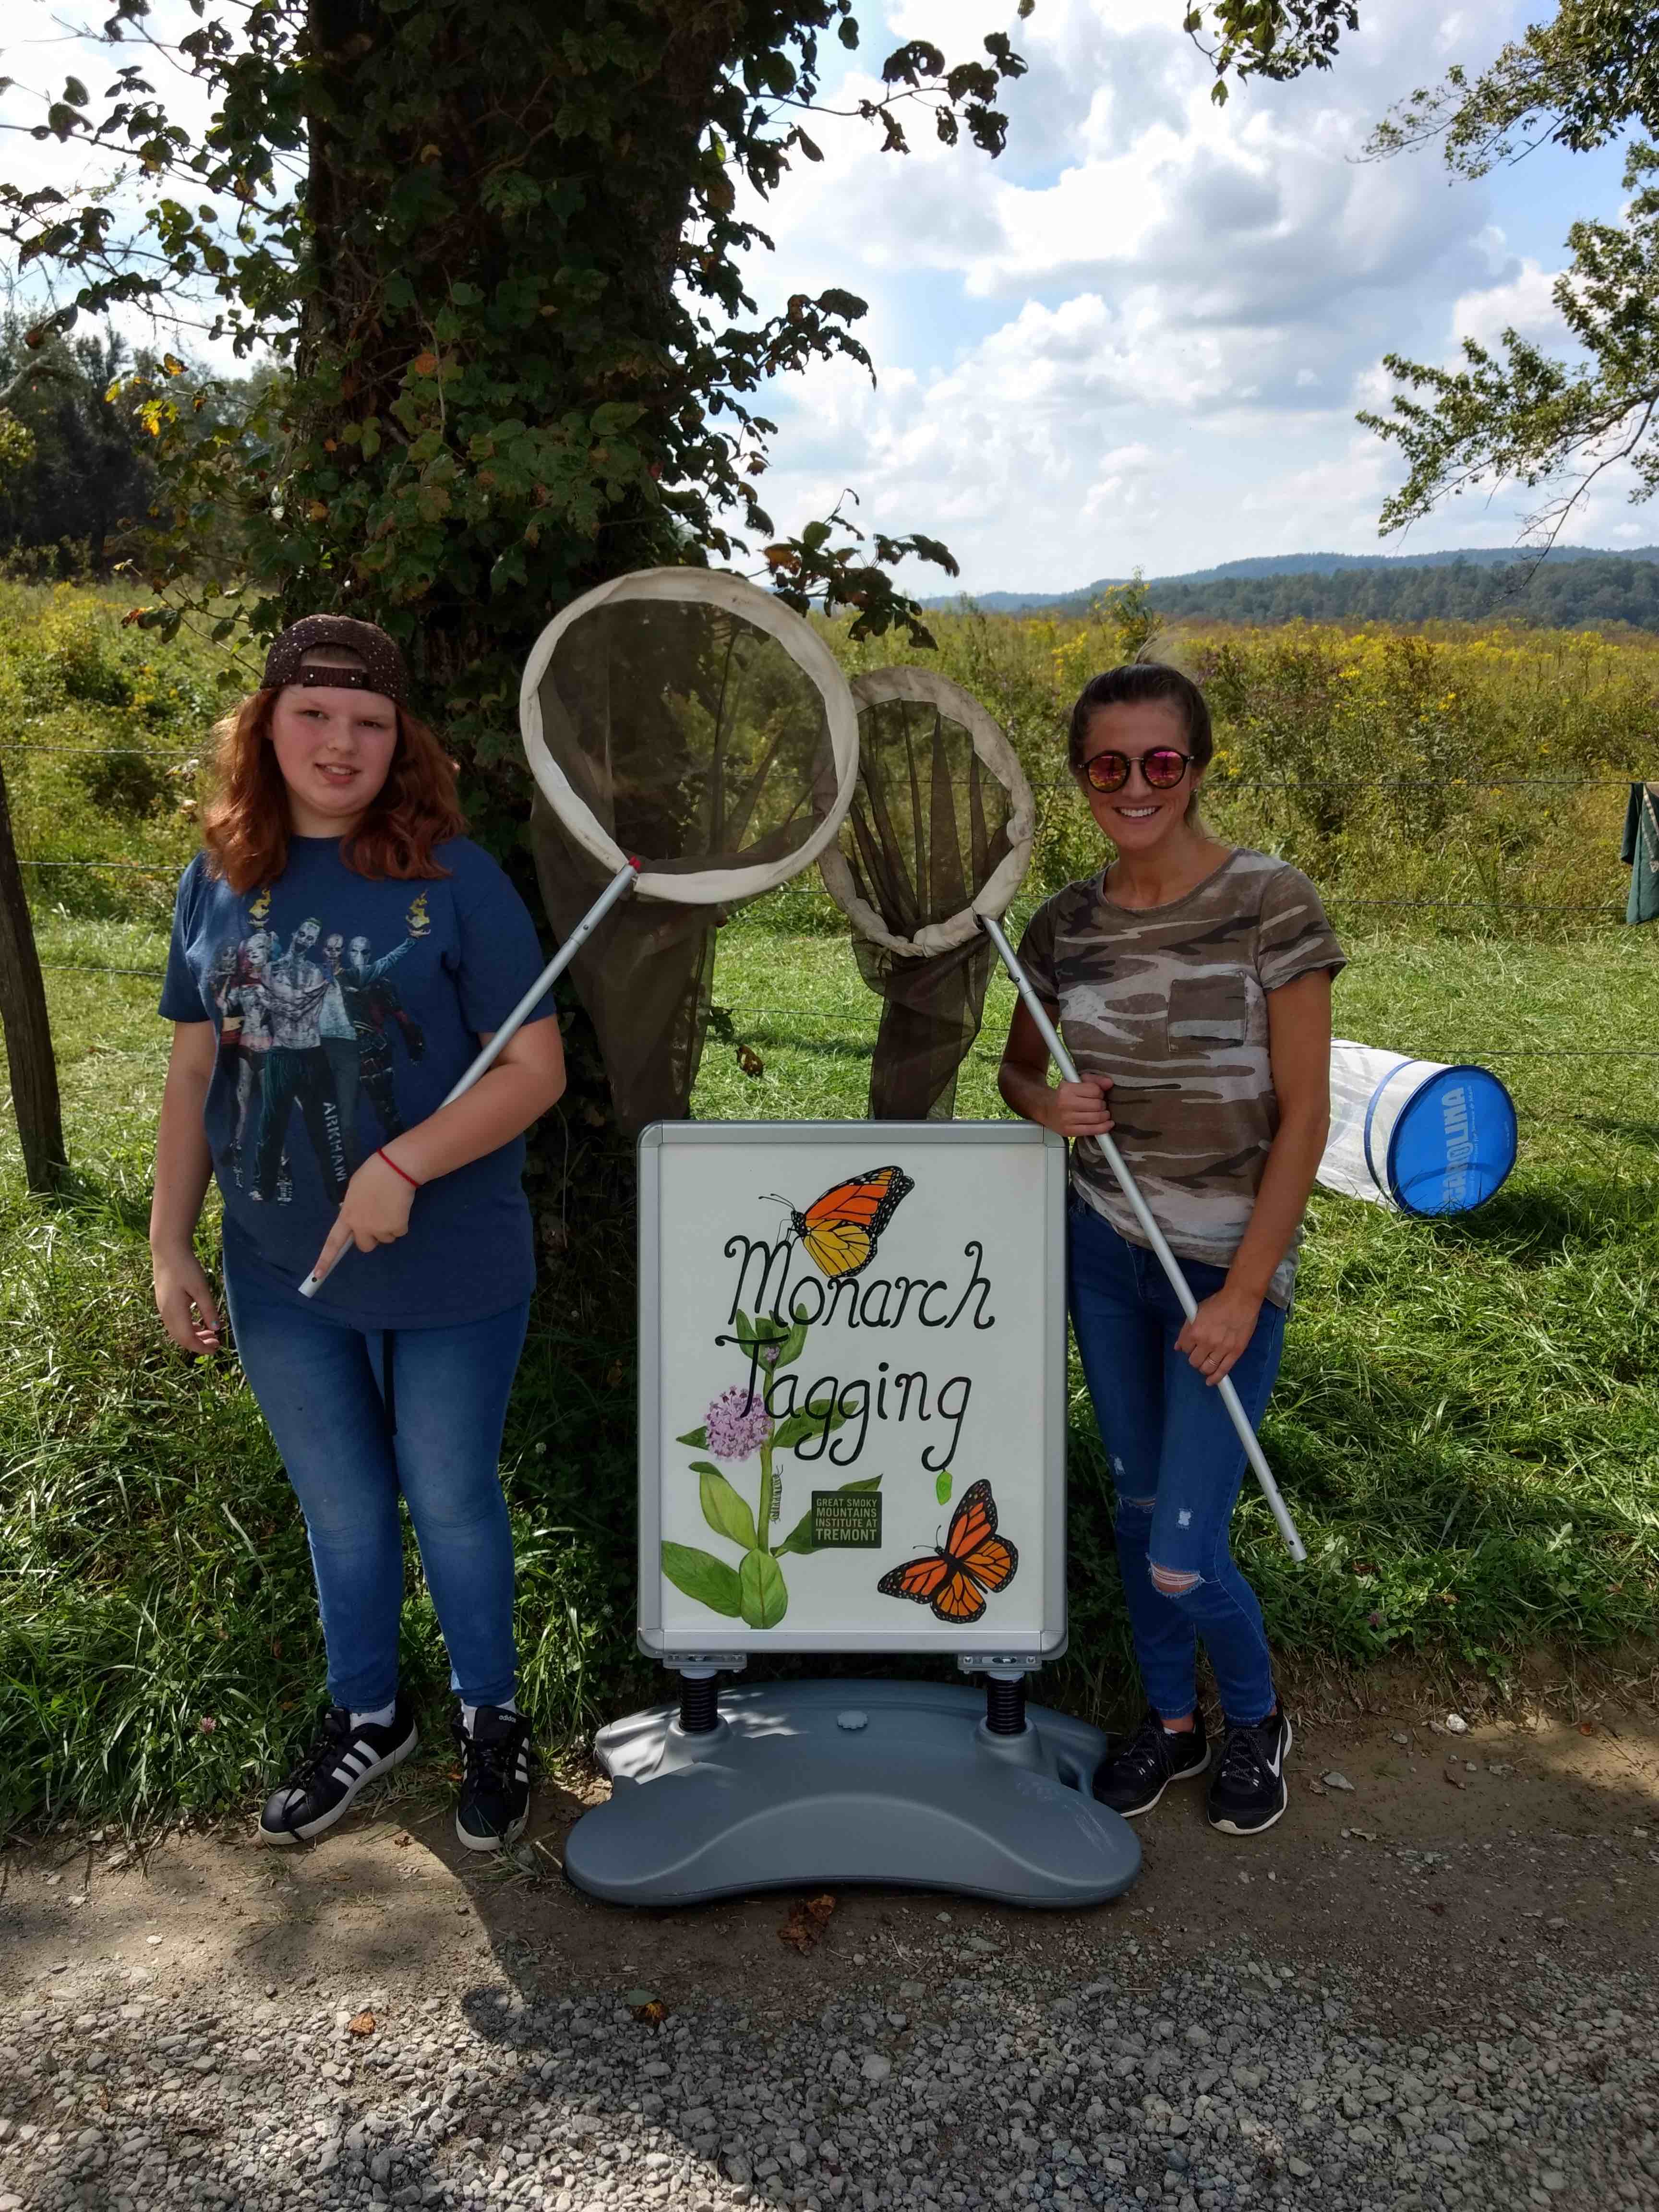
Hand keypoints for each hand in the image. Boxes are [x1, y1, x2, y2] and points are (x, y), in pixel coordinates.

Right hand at [152, 1244, 221, 1355]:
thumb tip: (216, 1329)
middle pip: (181, 1338)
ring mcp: (163, 1308)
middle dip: (199, 1344)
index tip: (216, 1349)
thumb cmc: (186, 1267)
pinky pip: (175, 1322)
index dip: (201, 1347)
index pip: (187, 1339)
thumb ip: (208, 1309)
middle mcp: (166, 1313)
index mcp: (174, 1312)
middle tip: (217, 1344)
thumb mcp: (201, 1288)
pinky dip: (188, 1327)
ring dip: (194, 1336)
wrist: (167, 1250)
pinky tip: (200, 1325)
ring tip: (211, 1335)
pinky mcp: (164, 1302)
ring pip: (177, 1331)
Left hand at [307, 1151, 416, 1284]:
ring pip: (385, 1238)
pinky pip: (400, 1232)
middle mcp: (361, 1226)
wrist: (395, 1168)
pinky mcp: (397, 1227)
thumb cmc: (373, 1173)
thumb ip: (353, 1209)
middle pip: (365, 1246)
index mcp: (347, 1215)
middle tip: (378, 1219)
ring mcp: (379, 1228)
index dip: (325, 1259)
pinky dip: (401, 1223)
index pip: (333, 1242)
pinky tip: (400, 1207)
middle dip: (372, 1237)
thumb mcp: (354, 1191)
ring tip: (390, 1206)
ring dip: (389, 1227)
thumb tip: (359, 1218)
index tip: (318, 1275)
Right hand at [1045, 1075, 1113, 1139]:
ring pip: (1097, 1117)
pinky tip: (1107, 1124)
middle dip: (1103, 1104)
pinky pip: (1092, 1130)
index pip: (1095, 1090)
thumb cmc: (1062, 1096)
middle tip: (1099, 1105)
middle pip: (1098, 1105)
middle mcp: (1065, 1104)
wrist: (1045, 1109)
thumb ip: (1094, 1080)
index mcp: (1067, 1089)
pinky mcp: (1069, 1131)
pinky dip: (1104, 1127)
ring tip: (1102, 1113)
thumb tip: (1109, 1083)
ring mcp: (1067, 1119)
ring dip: (1104, 1115)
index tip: (1098, 1095)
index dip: (1100, 1092)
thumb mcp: (1075, 1082)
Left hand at [1176, 1283, 1262, 1387]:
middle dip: (1194, 1358)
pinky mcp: (1235, 1352)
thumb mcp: (1196, 1311)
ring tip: (1205, 1364)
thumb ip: (1186, 1329)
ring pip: (1207, 1368)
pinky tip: (1211, 1381)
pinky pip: (1223, 1370)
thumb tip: (1178, 1346)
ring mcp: (1222, 1349)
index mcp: (1195, 1331)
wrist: (1241, 1300)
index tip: (1190, 1346)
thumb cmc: (1218, 1302)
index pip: (1184, 1348)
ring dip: (1203, 1368)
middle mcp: (1207, 1342)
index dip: (1186, 1347)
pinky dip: (1216, 1378)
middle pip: (1194, 1361)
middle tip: (1198, 1354)